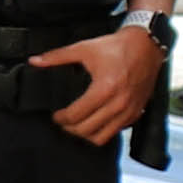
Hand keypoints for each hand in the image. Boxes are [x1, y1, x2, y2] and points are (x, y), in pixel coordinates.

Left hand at [34, 24, 165, 144]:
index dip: (61, 118)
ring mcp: (129, 110)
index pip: (76, 115)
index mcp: (104, 88)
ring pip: (102, 137)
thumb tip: (35, 61)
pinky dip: (104, 130)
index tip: (56, 115)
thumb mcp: (84, 48)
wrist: (146, 45)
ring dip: (87, 134)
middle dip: (70, 128)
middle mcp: (118, 103)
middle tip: (64, 121)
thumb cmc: (118, 46)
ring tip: (79, 125)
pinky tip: (97, 121)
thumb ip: (57, 57)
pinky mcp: (137, 112)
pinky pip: (117, 131)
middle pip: (87, 130)